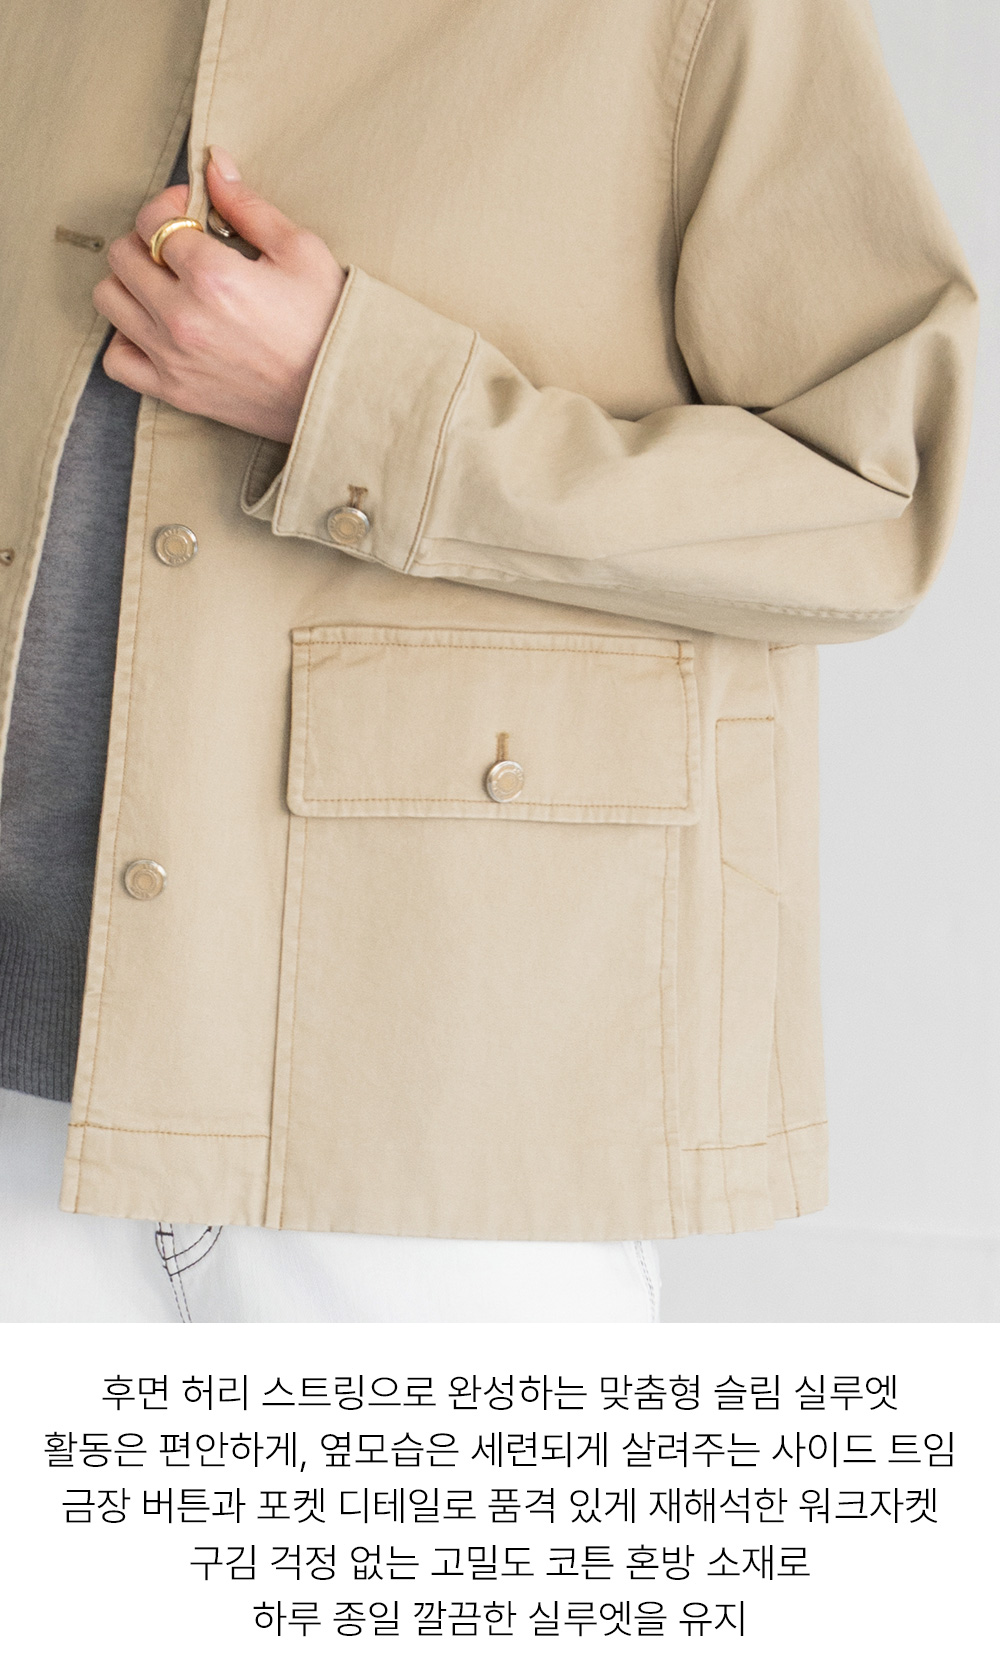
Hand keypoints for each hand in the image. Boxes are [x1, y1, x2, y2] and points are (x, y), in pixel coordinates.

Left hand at [93, 147, 345, 441]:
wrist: (341, 393)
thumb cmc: (328, 320)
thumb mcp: (301, 251)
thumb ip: (248, 205)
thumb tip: (213, 164)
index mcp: (213, 275)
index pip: (153, 219)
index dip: (170, 204)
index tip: (194, 212)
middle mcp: (182, 316)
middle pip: (122, 255)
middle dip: (148, 240)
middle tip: (182, 247)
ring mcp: (173, 358)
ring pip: (110, 300)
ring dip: (131, 284)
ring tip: (166, 285)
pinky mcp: (175, 391)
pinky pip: (116, 360)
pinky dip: (125, 339)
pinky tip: (155, 328)